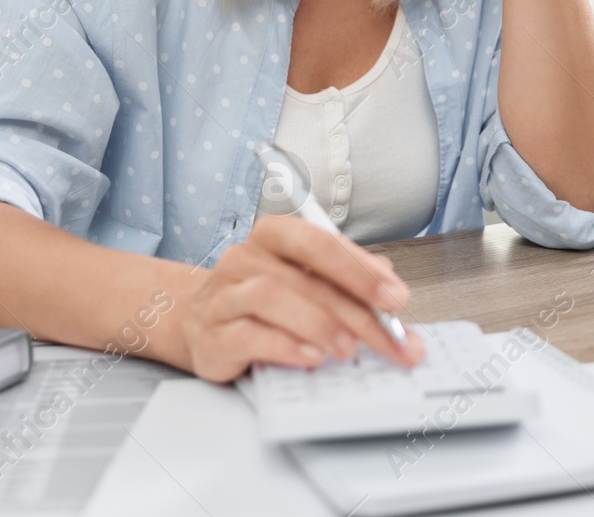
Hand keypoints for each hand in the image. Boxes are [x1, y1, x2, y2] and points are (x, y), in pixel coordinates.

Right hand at [174, 214, 425, 382]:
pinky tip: (311, 356)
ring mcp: (225, 295)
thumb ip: (345, 281)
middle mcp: (246, 258)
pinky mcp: (214, 335)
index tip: (395, 296)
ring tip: (349, 348)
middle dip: (356, 309)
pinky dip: (285, 346)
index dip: (361, 269)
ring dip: (319, 324)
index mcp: (275, 236)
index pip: (321, 243)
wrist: (197, 323)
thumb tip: (389, 285)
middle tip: (390, 335)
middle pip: (306, 277)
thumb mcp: (305, 281)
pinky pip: (248, 335)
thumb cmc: (260, 301)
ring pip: (272, 297)